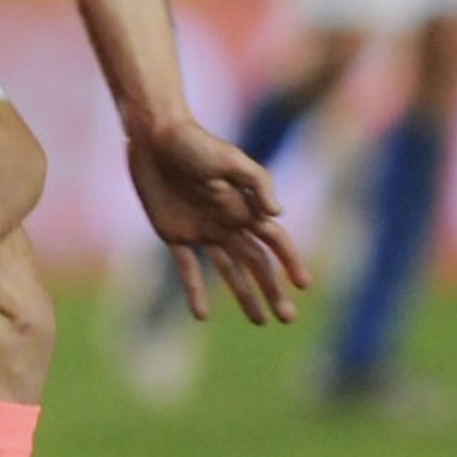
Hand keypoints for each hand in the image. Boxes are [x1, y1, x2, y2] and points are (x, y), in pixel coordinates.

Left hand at [126, 118, 306, 324]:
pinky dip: (194, 291)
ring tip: (259, 321)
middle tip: (287, 318)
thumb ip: (257, 183)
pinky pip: (187, 268)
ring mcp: (201, 230)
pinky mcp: (174, 234)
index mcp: (243, 206)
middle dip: (273, 289)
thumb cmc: (194, 142)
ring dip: (243, 296)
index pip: (274, 240)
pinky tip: (201, 315)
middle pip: (256, 263)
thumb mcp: (230, 158)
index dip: (290, 261)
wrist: (153, 135)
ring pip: (228, 271)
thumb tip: (279, 214)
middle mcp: (227, 222)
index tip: (303, 285)